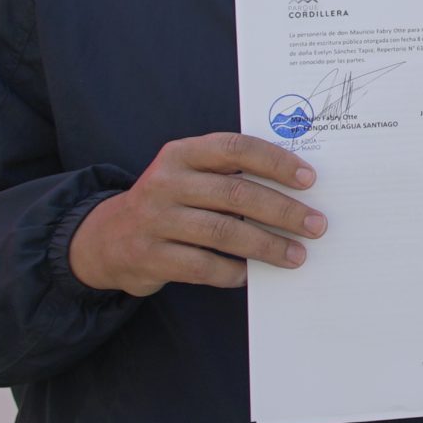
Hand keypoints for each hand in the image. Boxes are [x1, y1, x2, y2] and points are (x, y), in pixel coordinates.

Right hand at [67, 134, 325, 296]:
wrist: (106, 239)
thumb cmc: (170, 202)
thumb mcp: (188, 175)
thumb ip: (229, 174)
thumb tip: (297, 188)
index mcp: (181, 154)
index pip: (235, 148)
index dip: (275, 161)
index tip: (310, 179)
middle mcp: (165, 182)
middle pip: (235, 194)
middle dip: (283, 211)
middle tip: (316, 225)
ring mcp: (155, 221)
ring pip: (223, 233)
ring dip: (267, 246)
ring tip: (297, 255)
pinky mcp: (150, 256)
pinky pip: (203, 266)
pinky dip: (234, 271)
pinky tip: (253, 274)